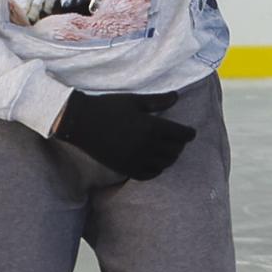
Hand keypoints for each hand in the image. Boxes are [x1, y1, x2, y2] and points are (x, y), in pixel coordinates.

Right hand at [53, 90, 192, 180]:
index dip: (189, 133)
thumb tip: (177, 96)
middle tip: (179, 141)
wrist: (81, 122)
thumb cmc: (108, 107)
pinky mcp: (125, 167)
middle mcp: (147, 145)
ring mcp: (136, 158)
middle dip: (180, 145)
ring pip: (164, 164)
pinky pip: (148, 174)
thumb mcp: (134, 100)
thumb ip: (158, 100)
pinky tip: (155, 164)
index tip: (190, 132)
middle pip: (175, 150)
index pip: (181, 134)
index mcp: (152, 126)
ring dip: (170, 158)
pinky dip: (156, 170)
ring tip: (168, 152)